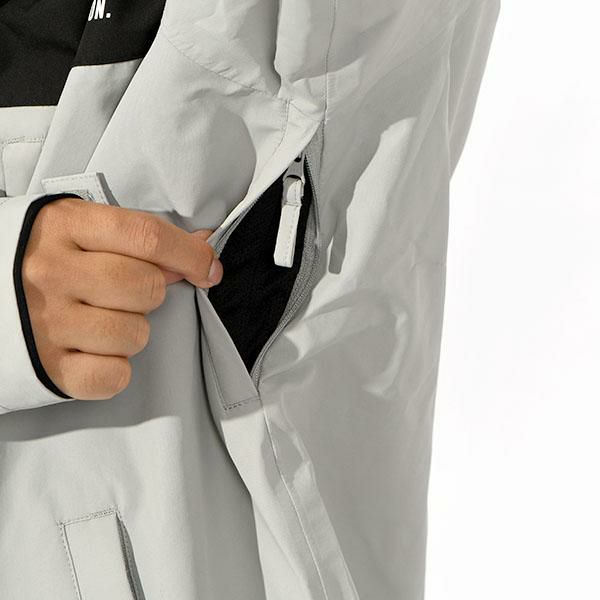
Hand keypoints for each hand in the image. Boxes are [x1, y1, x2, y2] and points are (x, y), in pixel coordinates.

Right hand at [21, 197, 222, 399]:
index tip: (208, 268)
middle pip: (147, 287)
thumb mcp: (83, 229)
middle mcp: (52, 273)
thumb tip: (201, 249)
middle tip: (129, 292)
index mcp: (66, 227)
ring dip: (133, 330)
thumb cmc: (45, 258)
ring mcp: (46, 323)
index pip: (147, 237)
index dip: (191, 255)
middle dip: (153, 292)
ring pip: (135, 334)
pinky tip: (96, 350)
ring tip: (104, 318)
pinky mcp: (47, 366)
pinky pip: (113, 376)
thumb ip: (139, 237)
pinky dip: (115, 368)